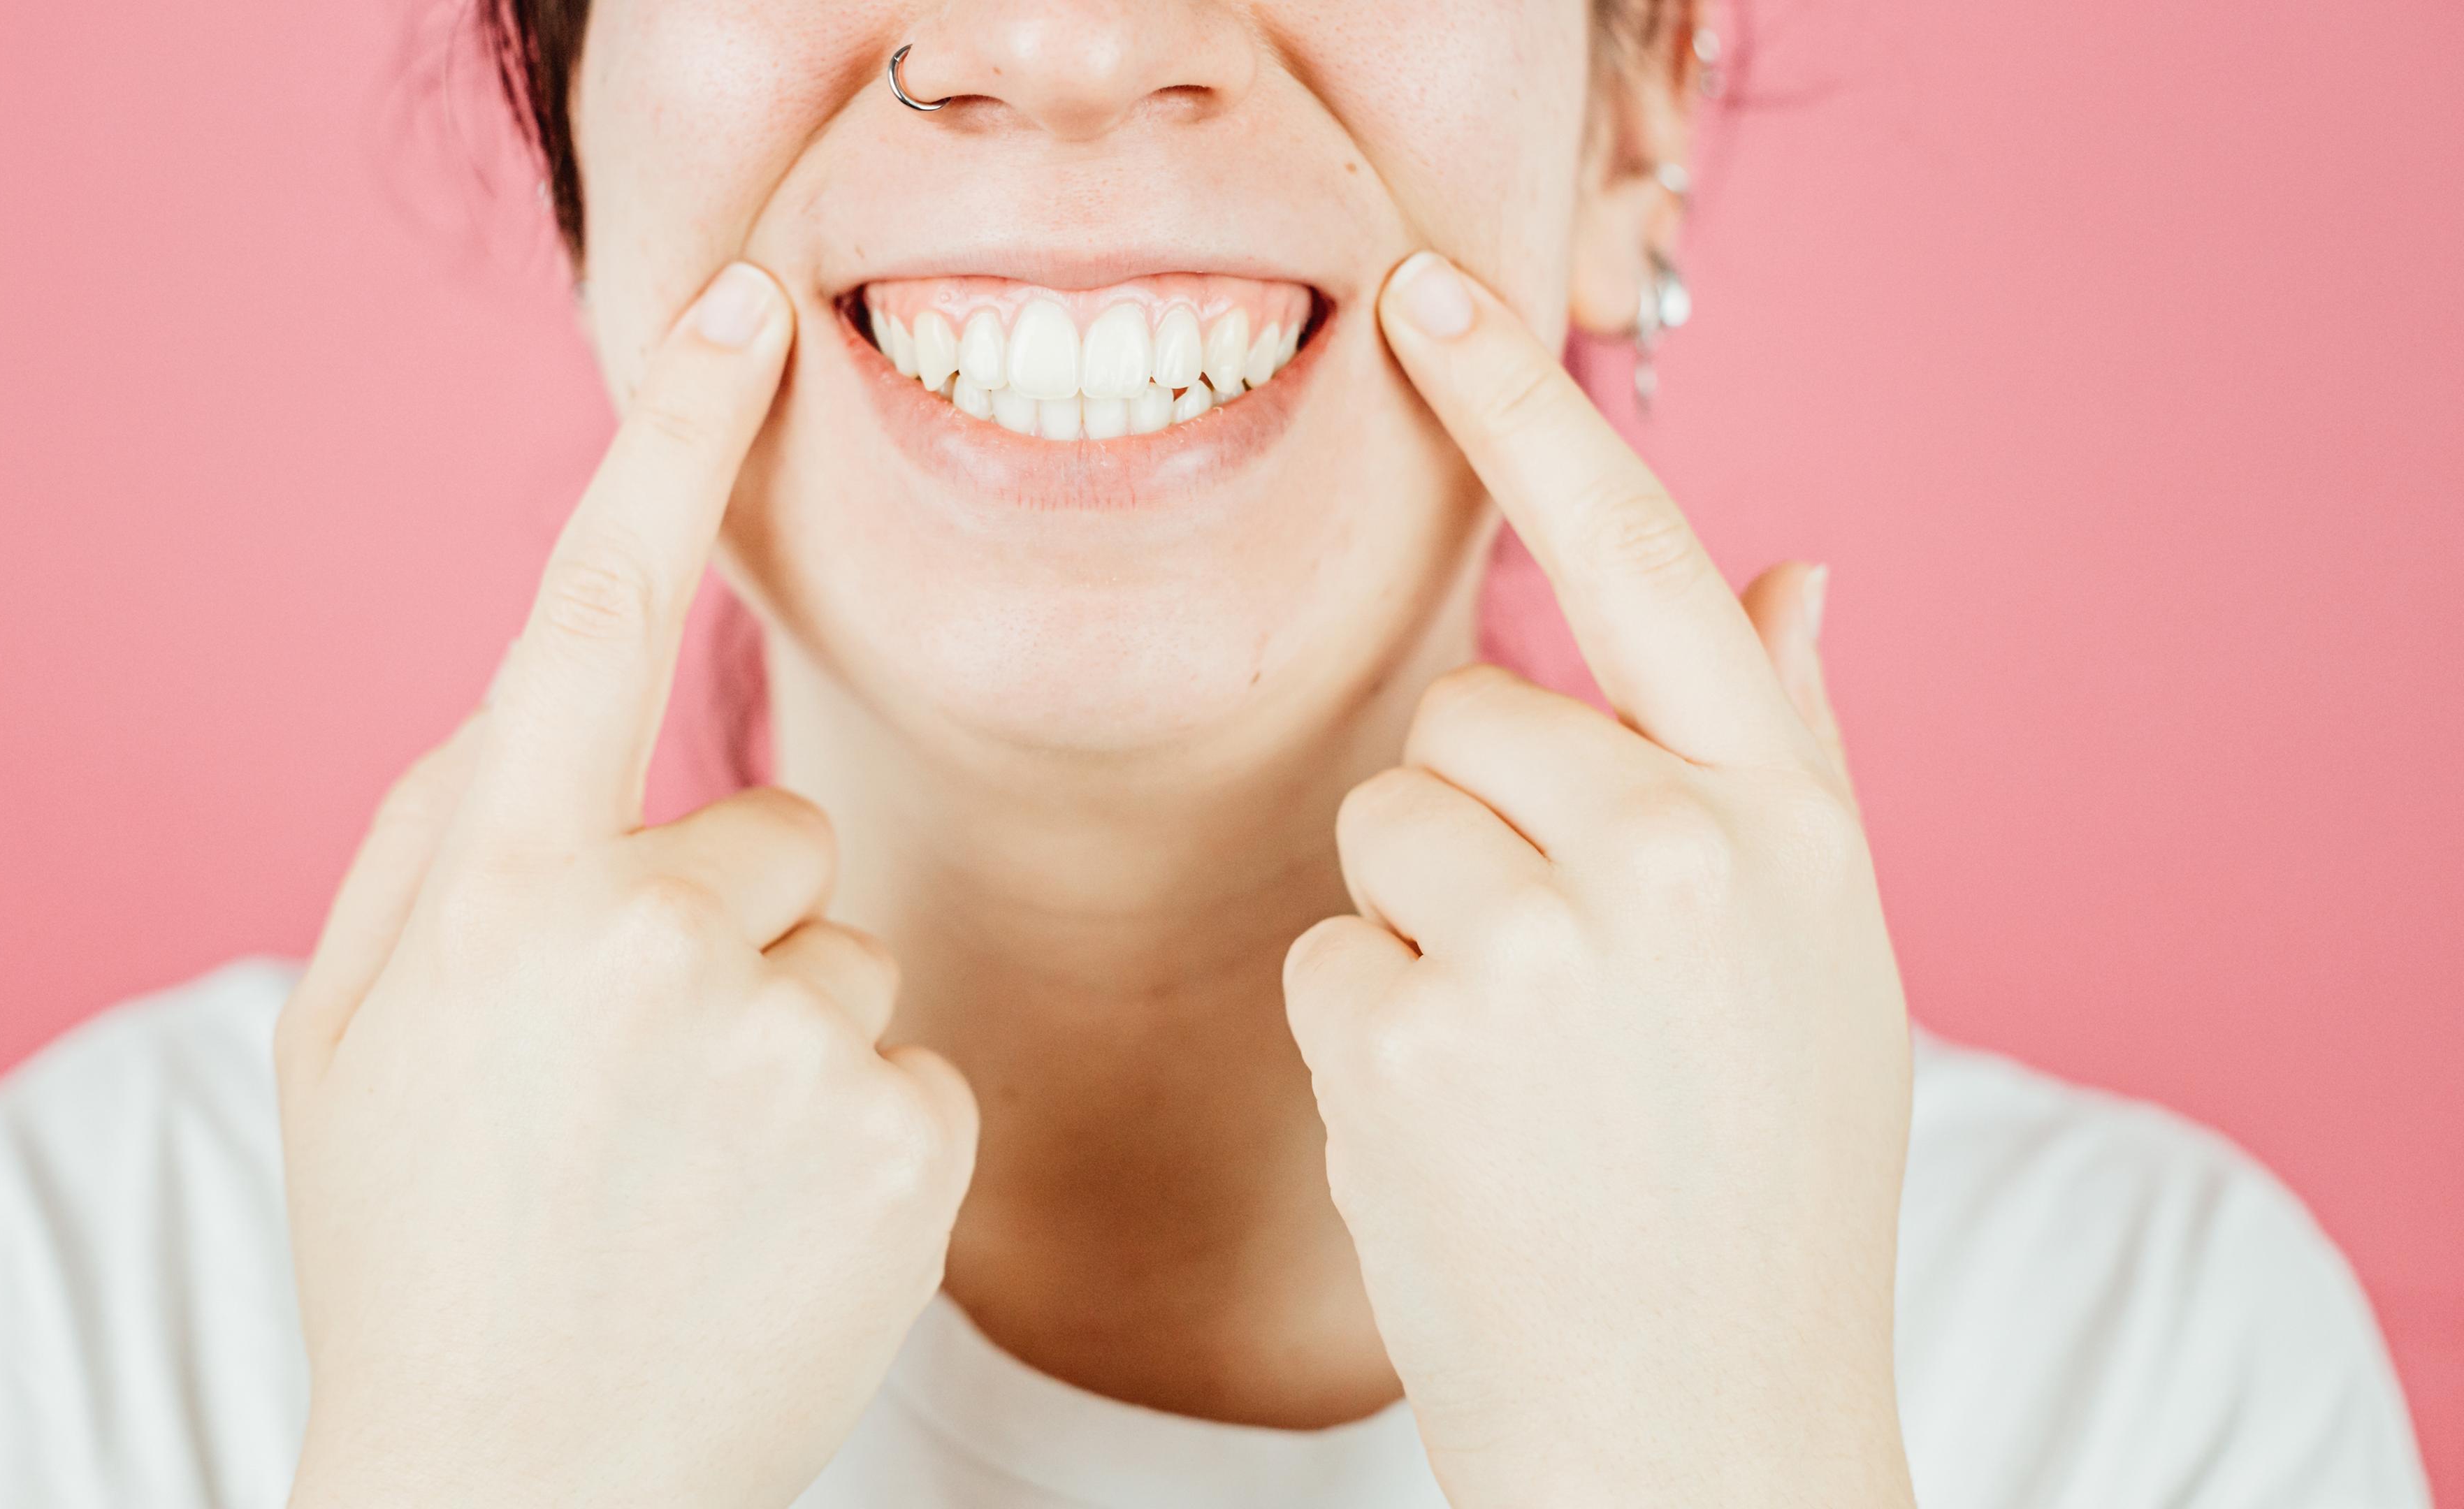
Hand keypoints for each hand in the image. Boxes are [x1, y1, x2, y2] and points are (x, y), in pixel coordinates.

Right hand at [274, 264, 978, 1508]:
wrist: (521, 1498)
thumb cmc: (425, 1247)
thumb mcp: (347, 1033)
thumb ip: (434, 831)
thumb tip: (540, 689)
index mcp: (498, 899)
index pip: (587, 619)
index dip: (669, 443)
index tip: (737, 311)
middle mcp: (651, 946)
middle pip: (768, 830)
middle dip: (720, 920)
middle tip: (633, 1081)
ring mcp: (793, 1043)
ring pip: (849, 938)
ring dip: (789, 1021)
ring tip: (695, 1167)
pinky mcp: (907, 1136)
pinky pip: (911, 1046)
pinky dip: (860, 1115)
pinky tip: (774, 1217)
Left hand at [1284, 252, 1914, 1508]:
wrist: (1702, 1430)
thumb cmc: (1761, 1190)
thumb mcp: (1830, 963)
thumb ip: (1792, 758)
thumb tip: (1794, 565)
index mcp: (1787, 828)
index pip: (1647, 564)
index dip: (1526, 415)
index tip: (1434, 298)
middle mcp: (1673, 858)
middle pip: (1470, 715)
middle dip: (1482, 817)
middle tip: (1556, 978)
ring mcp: (1535, 948)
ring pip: (1384, 821)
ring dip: (1419, 922)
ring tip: (1515, 1063)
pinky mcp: (1406, 1039)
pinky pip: (1327, 950)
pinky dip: (1364, 1030)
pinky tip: (1455, 1129)